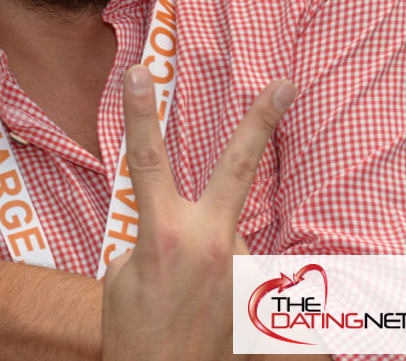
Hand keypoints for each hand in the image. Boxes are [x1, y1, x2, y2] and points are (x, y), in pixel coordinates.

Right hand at [101, 66, 294, 360]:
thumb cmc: (133, 333)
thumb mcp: (121, 275)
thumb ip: (149, 235)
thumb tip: (175, 227)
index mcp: (163, 233)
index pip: (146, 158)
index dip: (139, 112)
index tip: (139, 71)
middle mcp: (209, 242)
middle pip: (238, 165)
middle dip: (261, 120)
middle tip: (284, 84)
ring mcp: (240, 267)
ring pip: (223, 231)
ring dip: (204, 252)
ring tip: (186, 298)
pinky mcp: (258, 291)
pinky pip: (234, 264)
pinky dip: (217, 278)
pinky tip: (203, 308)